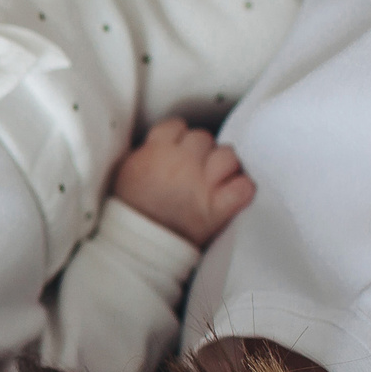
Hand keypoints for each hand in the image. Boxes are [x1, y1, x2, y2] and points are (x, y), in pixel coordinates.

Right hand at [114, 118, 251, 246]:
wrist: (135, 245)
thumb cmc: (129, 210)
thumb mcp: (127, 170)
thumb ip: (146, 151)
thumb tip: (160, 143)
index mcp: (156, 151)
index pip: (177, 126)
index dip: (180, 137)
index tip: (178, 150)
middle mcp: (181, 162)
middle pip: (204, 138)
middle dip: (202, 151)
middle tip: (196, 168)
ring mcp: (202, 184)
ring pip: (228, 156)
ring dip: (225, 166)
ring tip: (216, 178)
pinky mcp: (217, 208)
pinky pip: (243, 187)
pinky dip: (243, 189)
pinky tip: (234, 193)